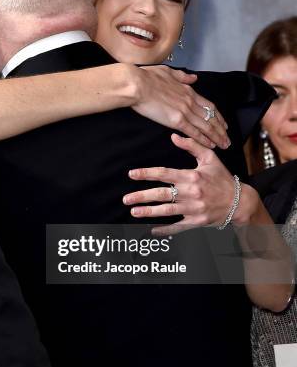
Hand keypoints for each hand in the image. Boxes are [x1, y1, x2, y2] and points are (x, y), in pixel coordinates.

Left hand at [123, 133, 251, 234]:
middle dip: (142, 196)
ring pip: (166, 211)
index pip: (164, 173)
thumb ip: (191, 145)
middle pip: (161, 194)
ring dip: (148, 212)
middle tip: (126, 198)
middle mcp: (191, 193)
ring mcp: (193, 209)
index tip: (132, 174)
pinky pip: (177, 227)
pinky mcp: (196, 222)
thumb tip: (174, 136)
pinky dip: (165, 230)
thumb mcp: (210, 158)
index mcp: (192, 176)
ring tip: (134, 211)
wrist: (239, 202)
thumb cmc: (223, 179)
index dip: (146, 173)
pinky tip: (152, 230)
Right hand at [132, 65, 229, 149]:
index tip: (223, 124)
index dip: (218, 116)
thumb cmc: (147, 77)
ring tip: (224, 145)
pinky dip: (203, 139)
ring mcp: (184, 111)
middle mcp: (190, 101)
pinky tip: (210, 145)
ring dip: (216, 137)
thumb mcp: (168, 72)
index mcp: (188, 91)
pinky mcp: (176, 120)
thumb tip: (193, 78)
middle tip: (228, 139)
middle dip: (221, 130)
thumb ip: (183, 77)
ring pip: (206, 126)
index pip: (209, 106)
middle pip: (211, 118)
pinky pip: (194, 132)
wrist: (137, 84)